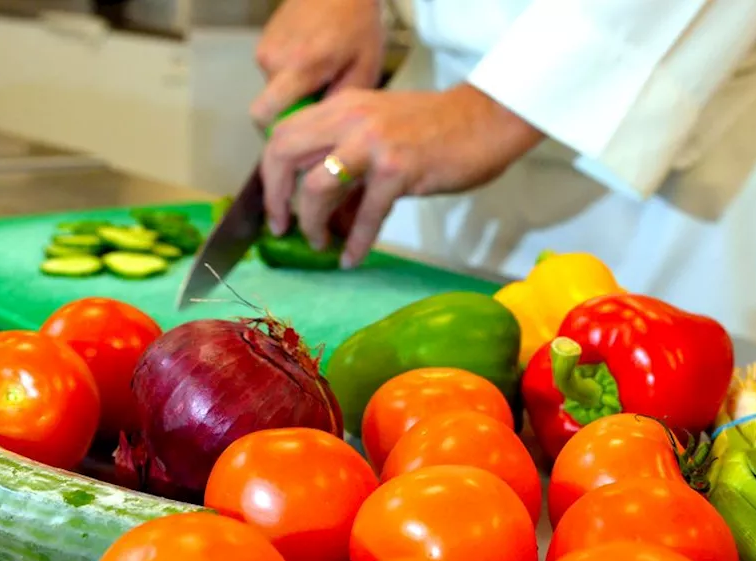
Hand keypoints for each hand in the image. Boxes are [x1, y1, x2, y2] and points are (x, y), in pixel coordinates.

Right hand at [249, 0, 384, 127]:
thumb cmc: (356, 24)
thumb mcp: (364, 68)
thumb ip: (340, 103)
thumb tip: (321, 129)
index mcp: (300, 66)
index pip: (263, 115)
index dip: (279, 130)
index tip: (303, 130)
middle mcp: (274, 58)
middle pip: (268, 108)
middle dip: (290, 112)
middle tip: (318, 101)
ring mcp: (266, 48)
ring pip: (272, 91)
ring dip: (293, 91)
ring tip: (320, 74)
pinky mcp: (265, 41)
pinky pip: (273, 73)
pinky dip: (290, 74)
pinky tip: (312, 60)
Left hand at [261, 84, 545, 266]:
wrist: (486, 119)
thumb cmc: (436, 129)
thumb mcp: (380, 132)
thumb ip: (349, 162)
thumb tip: (329, 214)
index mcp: (340, 106)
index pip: (282, 134)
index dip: (270, 174)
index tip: (276, 204)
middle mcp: (348, 118)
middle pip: (284, 155)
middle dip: (276, 197)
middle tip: (283, 228)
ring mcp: (371, 143)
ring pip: (316, 187)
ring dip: (312, 223)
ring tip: (320, 244)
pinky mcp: (397, 169)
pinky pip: (365, 214)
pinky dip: (355, 242)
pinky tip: (351, 259)